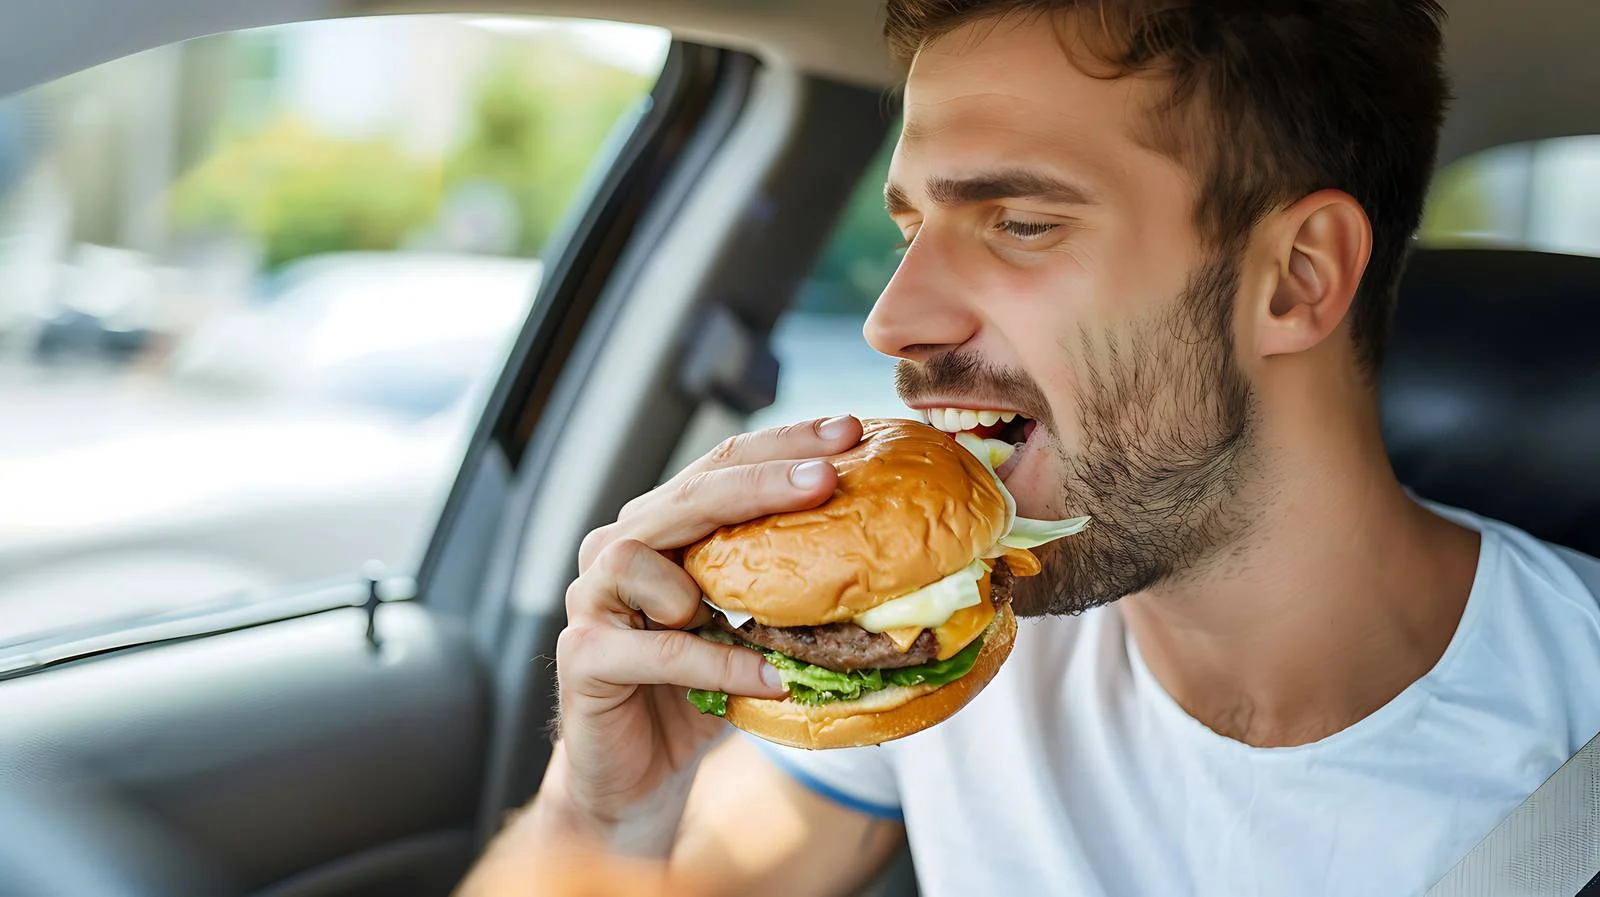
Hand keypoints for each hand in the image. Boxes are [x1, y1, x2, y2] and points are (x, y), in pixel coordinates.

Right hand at [547, 414, 862, 845]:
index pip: (723, 467)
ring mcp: (591, 599)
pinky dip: (716, 660)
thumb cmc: (697, 692)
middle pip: (688, 495)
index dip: (783, 445)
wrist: (635, 777)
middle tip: (825, 475)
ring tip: (759, 609)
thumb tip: (878, 549)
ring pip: (637, 556)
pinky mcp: (583, 657)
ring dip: (704, 575)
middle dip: (761, 480)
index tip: (848, 432)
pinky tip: (768, 677)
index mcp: (661, 527)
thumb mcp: (748, 627)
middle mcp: (618, 548)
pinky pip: (654, 649)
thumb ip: (781, 584)